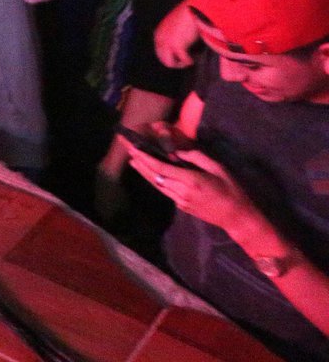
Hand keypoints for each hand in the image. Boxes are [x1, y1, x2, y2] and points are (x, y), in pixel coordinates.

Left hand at [124, 134, 255, 234]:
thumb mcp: (217, 168)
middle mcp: (181, 192)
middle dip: (139, 162)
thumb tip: (177, 153)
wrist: (238, 218)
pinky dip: (155, 179)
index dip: (144, 158)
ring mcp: (180, 201)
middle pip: (154, 176)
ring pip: (157, 184)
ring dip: (144, 172)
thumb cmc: (231, 189)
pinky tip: (151, 172)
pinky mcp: (182, 207)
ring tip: (133, 159)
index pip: (161, 167)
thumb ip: (196, 157)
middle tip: (127, 149)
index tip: (133, 148)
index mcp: (190, 180)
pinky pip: (165, 190)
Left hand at [155, 2, 199, 67]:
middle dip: (174, 62)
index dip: (170, 56)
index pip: (159, 51)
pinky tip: (194, 58)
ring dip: (180, 63)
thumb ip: (174, 35)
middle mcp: (160, 39)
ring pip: (169, 63)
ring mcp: (167, 43)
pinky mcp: (176, 46)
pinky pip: (184, 60)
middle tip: (185, 60)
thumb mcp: (176, 26)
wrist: (193, 8)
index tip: (180, 56)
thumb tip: (180, 45)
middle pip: (163, 59)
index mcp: (159, 34)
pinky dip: (189, 61)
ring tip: (189, 60)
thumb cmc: (188, 15)